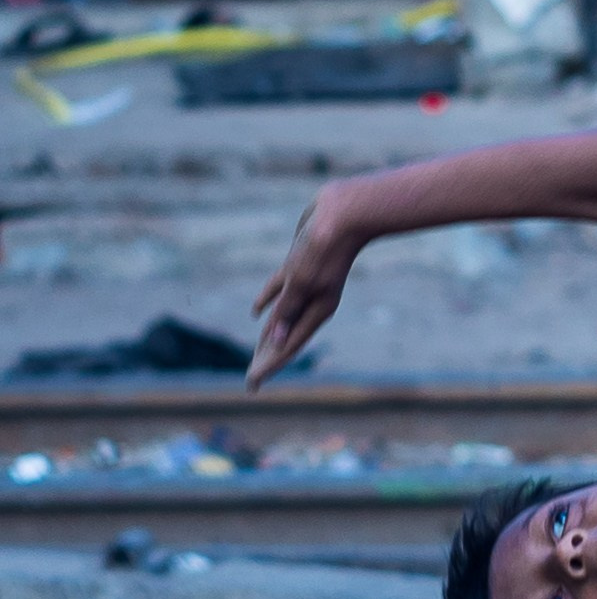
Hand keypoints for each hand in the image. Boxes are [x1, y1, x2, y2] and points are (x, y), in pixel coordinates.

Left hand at [248, 186, 363, 385]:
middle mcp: (312, 303)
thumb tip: (274, 342)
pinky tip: (255, 313)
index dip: (268, 366)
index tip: (252, 385)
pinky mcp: (298, 269)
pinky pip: (278, 294)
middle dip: (268, 359)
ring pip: (281, 318)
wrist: (343, 213)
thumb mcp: (300, 281)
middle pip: (285, 338)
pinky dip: (266, 304)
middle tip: (252, 382)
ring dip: (268, 336)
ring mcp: (306, 286)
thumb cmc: (323, 248)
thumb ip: (286, 310)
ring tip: (255, 356)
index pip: (287, 346)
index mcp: (316, 310)